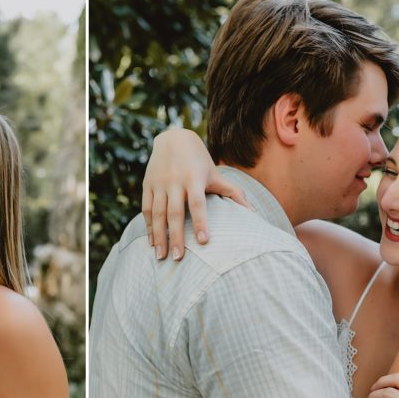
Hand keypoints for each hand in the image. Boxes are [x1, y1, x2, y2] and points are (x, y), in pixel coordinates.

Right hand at [142, 127, 246, 260]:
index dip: (201, 222)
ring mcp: (159, 184)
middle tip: (178, 258)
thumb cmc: (200, 162)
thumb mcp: (216, 174)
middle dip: (176, 237)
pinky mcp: (147, 185)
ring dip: (159, 236)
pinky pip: (147, 209)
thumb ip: (233, 193)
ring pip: (158, 214)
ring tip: (161, 257)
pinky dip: (148, 227)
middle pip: (174, 213)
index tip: (204, 241)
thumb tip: (252, 214)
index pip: (197, 203)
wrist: (173, 139)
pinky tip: (152, 243)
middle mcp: (175, 181)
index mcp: (194, 178)